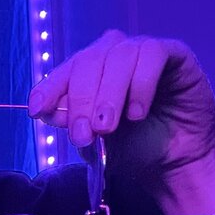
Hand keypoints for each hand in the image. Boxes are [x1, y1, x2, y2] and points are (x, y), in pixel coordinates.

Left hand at [28, 30, 214, 188]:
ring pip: (118, 56)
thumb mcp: (97, 142)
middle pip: (87, 62)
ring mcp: (142, 52)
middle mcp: (112, 57)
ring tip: (109, 127)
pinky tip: (138, 113)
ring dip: (109, 94)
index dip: (49, 88)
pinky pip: (152, 55)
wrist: (177, 161)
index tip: (37, 110)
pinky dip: (141, 84)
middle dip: (81, 101)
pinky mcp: (173, 54)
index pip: (63, 73)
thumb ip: (75, 123)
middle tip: (84, 134)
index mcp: (89, 75)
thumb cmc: (136, 148)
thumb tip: (51, 111)